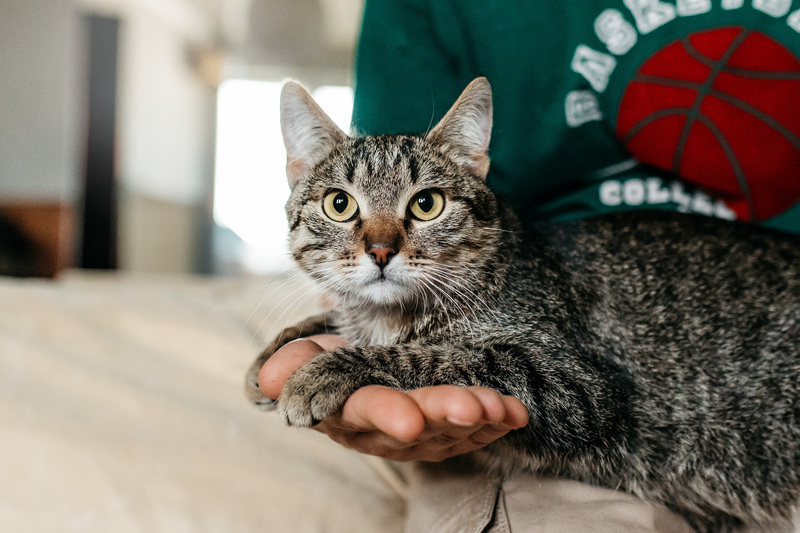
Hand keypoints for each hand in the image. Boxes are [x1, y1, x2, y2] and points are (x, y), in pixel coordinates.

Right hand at [258, 335, 528, 461]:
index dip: (384, 415)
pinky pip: (473, 433)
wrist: (363, 374)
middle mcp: (381, 429)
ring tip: (500, 408)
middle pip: (411, 425)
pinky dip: (495, 422)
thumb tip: (271, 378)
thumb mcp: (312, 354)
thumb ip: (297, 362)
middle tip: (470, 410)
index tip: (409, 420)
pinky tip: (515, 413)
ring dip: (476, 419)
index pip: (360, 410)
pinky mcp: (446, 435)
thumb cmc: (334, 360)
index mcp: (344, 409)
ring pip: (447, 430)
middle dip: (440, 417)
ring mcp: (416, 436)